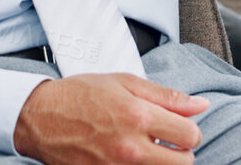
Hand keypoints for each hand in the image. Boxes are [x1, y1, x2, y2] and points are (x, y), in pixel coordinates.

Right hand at [13, 74, 207, 163]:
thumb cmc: (79, 96)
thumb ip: (166, 96)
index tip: (180, 127)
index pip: (190, 136)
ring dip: (161, 162)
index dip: (190, 130)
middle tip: (168, 141)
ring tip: (146, 148)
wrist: (40, 118)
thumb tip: (200, 105)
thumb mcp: (124, 83)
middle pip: (184, 163)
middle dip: (181, 152)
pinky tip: (130, 156)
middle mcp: (131, 148)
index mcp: (138, 117)